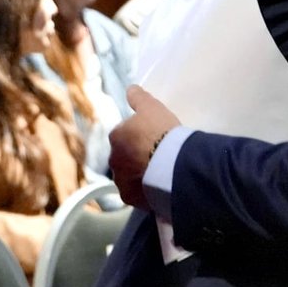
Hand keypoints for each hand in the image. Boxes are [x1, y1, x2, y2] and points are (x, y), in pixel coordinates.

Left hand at [108, 85, 180, 210]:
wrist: (174, 164)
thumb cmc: (162, 132)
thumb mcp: (153, 107)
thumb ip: (139, 97)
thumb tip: (130, 88)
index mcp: (116, 136)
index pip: (123, 134)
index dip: (138, 136)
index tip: (152, 137)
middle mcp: (113, 159)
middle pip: (123, 156)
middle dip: (134, 156)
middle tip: (155, 156)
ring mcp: (120, 180)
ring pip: (127, 175)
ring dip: (137, 173)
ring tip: (157, 173)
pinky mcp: (130, 198)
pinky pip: (135, 192)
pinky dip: (143, 190)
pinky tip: (156, 187)